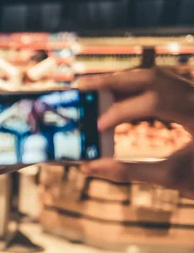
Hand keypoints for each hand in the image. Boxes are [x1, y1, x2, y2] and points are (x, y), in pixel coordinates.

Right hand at [78, 68, 193, 196]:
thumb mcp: (172, 178)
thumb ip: (129, 172)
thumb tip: (88, 167)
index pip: (151, 101)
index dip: (120, 112)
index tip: (97, 127)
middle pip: (151, 76)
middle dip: (113, 81)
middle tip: (80, 87)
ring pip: (157, 74)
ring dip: (124, 80)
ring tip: (94, 89)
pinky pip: (164, 81)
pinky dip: (138, 86)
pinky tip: (119, 95)